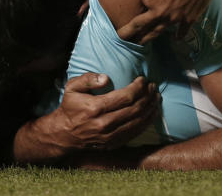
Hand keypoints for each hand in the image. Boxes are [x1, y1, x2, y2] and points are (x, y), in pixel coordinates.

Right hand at [21, 73, 159, 159]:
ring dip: (151, 109)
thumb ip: (88, 79)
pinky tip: (152, 113)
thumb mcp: (72, 87)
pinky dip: (147, 122)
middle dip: (148, 96)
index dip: (138, 87)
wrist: (64, 134)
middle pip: (135, 109)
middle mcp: (105, 124)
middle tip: (153, 86)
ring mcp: (110, 136)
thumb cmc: (70, 107)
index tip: (143, 79)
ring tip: (156, 97)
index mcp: (96, 108)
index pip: (126, 97)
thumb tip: (106, 77)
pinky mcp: (113, 144)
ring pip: (138, 122)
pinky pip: (135, 133)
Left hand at [117, 0, 215, 43]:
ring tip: (141, 43)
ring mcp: (176, 17)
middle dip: (131, 35)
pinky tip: (175, 39)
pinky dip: (178, 36)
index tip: (140, 5)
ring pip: (159, 31)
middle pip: (143, 27)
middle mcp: (161, 12)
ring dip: (148, 39)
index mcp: (150, 0)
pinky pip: (182, 32)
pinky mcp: (189, 18)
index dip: (142, 2)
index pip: (141, 7)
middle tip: (123, 39)